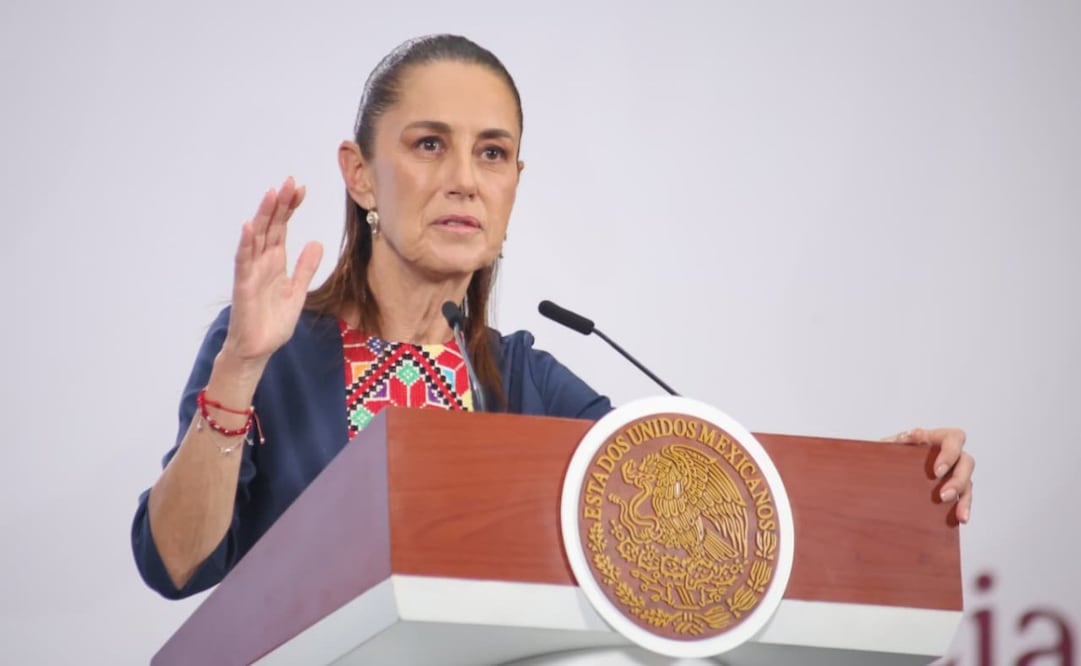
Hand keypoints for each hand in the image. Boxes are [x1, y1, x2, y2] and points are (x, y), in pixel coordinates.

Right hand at [222, 177, 323, 367]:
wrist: (258, 349)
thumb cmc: (273, 321)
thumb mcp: (298, 291)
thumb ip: (305, 267)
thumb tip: (317, 243)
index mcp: (276, 261)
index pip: (283, 227)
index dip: (290, 207)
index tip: (301, 188)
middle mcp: (262, 262)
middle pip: (271, 226)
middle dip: (279, 204)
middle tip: (288, 181)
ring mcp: (251, 272)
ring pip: (257, 237)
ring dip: (263, 215)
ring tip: (271, 193)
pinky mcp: (244, 285)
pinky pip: (243, 261)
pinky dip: (246, 243)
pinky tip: (249, 226)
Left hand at [887, 427, 973, 523]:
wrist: (889, 467)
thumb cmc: (893, 450)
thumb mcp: (891, 445)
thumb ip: (890, 444)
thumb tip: (884, 444)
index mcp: (935, 438)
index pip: (953, 438)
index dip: (949, 454)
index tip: (937, 472)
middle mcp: (949, 454)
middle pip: (966, 462)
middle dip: (957, 480)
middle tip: (942, 495)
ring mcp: (953, 471)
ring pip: (967, 482)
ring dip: (963, 498)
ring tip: (958, 513)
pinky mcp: (953, 487)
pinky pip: (964, 497)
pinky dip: (963, 507)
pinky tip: (961, 518)